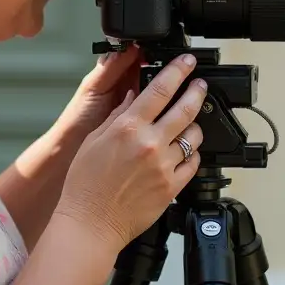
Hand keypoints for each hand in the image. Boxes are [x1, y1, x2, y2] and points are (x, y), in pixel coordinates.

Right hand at [55, 54, 206, 251]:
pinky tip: (183, 152)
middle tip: (199, 84)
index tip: (187, 62)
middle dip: (196, 90)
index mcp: (127, 127)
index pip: (161, 88)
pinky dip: (191, 154)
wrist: (91, 222)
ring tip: (187, 125)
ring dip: (193, 126)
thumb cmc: (85, 185)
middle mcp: (149, 143)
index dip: (178, 70)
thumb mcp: (94, 141)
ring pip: (193, 136)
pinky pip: (193, 163)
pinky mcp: (173, 186)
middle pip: (186, 107)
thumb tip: (134, 97)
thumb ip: (117, 116)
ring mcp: (164, 165)